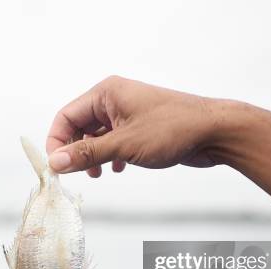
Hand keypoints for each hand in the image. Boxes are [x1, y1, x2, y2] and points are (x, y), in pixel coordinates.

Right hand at [46, 76, 223, 176]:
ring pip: (97, 136)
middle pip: (79, 126)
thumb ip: (87, 154)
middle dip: (76, 151)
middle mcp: (114, 100)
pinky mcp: (139, 128)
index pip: (66, 116)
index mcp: (106, 93)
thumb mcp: (123, 145)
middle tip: (77, 174)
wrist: (214, 132)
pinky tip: (117, 169)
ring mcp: (128, 114)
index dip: (56, 141)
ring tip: (98, 174)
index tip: (56, 167)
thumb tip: (55, 163)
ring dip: (93, 156)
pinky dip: (110, 156)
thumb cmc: (172, 129)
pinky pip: (113, 141)